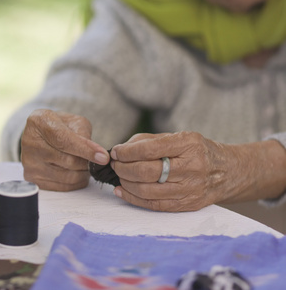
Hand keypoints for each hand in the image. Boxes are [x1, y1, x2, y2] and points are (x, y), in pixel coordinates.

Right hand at [21, 109, 108, 190]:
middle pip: (68, 161)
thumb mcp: (72, 121)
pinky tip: (75, 172)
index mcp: (39, 122)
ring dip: (83, 173)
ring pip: (68, 176)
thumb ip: (84, 134)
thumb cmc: (57, 127)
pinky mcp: (32, 179)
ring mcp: (29, 163)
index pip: (64, 140)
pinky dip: (76, 181)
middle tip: (95, 159)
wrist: (37, 136)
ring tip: (84, 164)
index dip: (85, 149)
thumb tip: (95, 154)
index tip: (103, 157)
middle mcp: (30, 143)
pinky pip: (63, 186)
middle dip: (87, 162)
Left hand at [109, 131, 285, 211]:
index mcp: (189, 144)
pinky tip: (122, 190)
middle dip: (123, 168)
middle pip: (146, 171)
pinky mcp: (187, 205)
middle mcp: (192, 167)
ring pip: (146, 190)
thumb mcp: (179, 137)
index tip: (116, 152)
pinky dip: (132, 198)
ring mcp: (190, 189)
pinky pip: (153, 205)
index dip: (127, 152)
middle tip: (114, 164)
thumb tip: (120, 150)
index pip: (149, 149)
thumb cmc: (197, 151)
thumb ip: (148, 141)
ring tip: (119, 175)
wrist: (228, 172)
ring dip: (125, 182)